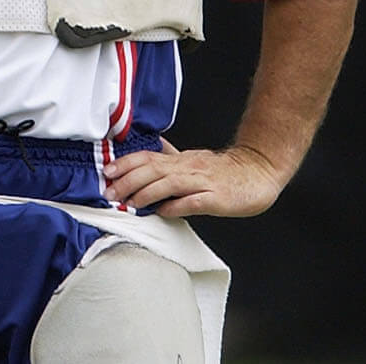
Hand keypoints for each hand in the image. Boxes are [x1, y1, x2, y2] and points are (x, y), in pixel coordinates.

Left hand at [103, 137, 283, 217]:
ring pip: (170, 184)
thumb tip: (147, 153)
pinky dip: (177, 206)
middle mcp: (188, 167)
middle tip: (110, 193)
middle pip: (153, 170)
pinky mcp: (217, 198)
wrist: (258, 171)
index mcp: (180, 160)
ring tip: (129, 204)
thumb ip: (169, 160)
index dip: (126, 164)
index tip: (107, 172)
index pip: (147, 158)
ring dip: (146, 193)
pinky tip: (163, 211)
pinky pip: (194, 202)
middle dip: (128, 181)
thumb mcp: (191, 160)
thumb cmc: (223, 170)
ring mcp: (203, 182)